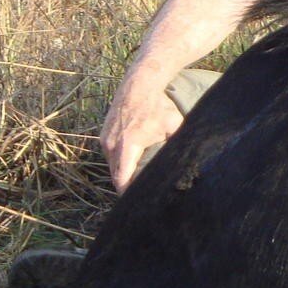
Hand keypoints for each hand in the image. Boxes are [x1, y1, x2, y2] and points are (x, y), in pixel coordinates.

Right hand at [101, 76, 185, 190]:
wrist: (139, 84)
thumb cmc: (158, 105)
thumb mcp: (173, 125)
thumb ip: (176, 145)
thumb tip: (185, 163)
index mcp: (128, 145)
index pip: (122, 178)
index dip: (127, 193)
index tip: (135, 203)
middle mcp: (111, 144)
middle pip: (116, 175)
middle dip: (125, 186)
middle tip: (138, 198)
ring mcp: (105, 139)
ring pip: (112, 165)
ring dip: (122, 173)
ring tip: (134, 183)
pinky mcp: (103, 134)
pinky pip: (110, 154)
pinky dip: (119, 161)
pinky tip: (130, 164)